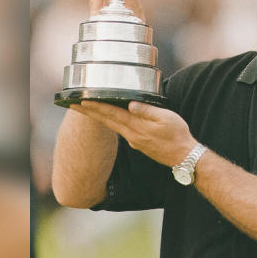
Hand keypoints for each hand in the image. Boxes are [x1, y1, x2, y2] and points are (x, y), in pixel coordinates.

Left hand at [72, 101, 197, 166]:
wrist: (183, 157)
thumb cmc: (177, 135)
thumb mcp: (166, 119)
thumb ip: (148, 111)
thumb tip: (131, 104)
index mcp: (136, 126)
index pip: (112, 113)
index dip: (96, 106)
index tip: (81, 100)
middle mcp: (131, 134)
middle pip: (106, 120)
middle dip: (89, 111)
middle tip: (72, 103)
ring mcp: (133, 140)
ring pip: (111, 125)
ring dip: (97, 116)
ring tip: (85, 109)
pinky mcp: (137, 143)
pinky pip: (119, 130)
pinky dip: (109, 122)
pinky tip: (108, 119)